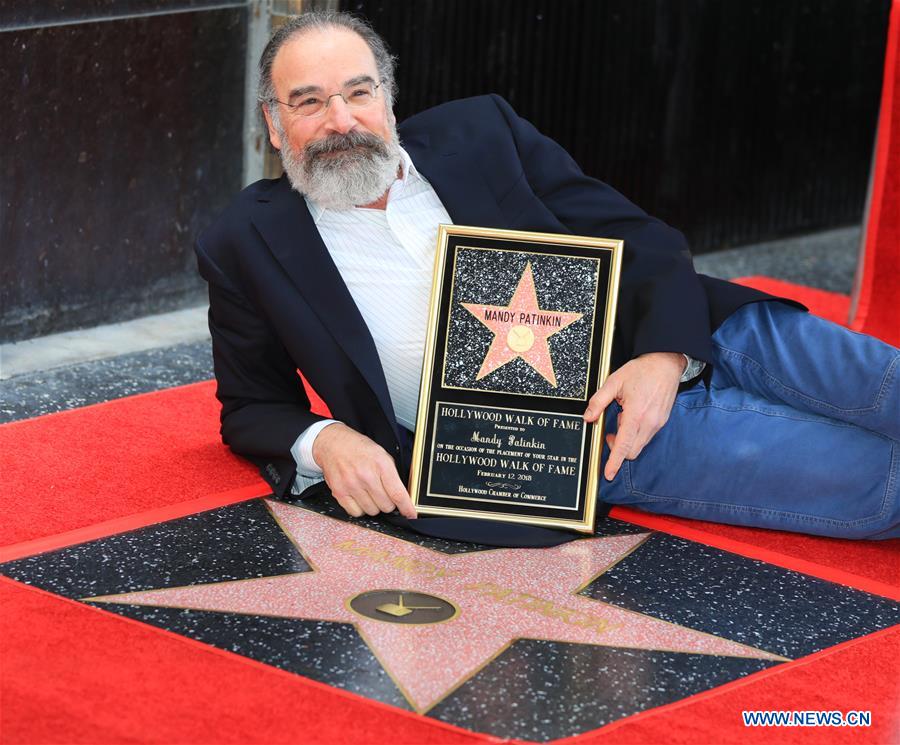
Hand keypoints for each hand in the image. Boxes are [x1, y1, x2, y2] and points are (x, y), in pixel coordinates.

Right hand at [311, 423, 416, 518]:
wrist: (333, 444)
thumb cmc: (359, 449)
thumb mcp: (382, 454)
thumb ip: (392, 475)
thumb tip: (403, 496)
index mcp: (381, 464)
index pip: (397, 493)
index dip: (406, 507)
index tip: (411, 514)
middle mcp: (366, 475)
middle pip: (386, 506)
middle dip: (388, 503)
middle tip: (383, 493)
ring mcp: (351, 485)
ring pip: (372, 511)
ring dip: (374, 505)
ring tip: (369, 492)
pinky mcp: (339, 492)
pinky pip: (356, 512)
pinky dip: (360, 508)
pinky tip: (359, 497)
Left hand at [583, 352, 684, 480]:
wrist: (666, 363)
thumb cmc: (641, 371)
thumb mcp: (614, 382)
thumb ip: (598, 402)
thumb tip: (588, 417)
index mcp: (636, 414)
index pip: (623, 446)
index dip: (614, 462)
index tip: (608, 474)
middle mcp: (649, 423)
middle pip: (632, 451)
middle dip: (618, 448)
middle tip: (610, 432)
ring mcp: (658, 423)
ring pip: (639, 445)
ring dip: (627, 439)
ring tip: (623, 416)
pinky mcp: (662, 422)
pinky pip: (646, 436)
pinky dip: (636, 433)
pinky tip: (633, 415)